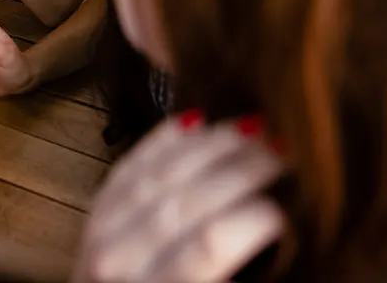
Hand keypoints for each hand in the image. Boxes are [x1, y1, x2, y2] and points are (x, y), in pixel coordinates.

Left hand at [72, 114, 283, 282]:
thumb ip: (233, 275)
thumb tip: (283, 223)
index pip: (207, 247)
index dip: (251, 220)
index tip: (289, 208)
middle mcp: (120, 260)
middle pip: (185, 203)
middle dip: (241, 170)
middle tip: (286, 150)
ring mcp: (101, 229)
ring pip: (160, 174)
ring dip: (211, 145)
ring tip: (255, 127)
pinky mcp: (96, 207)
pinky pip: (134, 161)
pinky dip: (168, 139)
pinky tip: (200, 120)